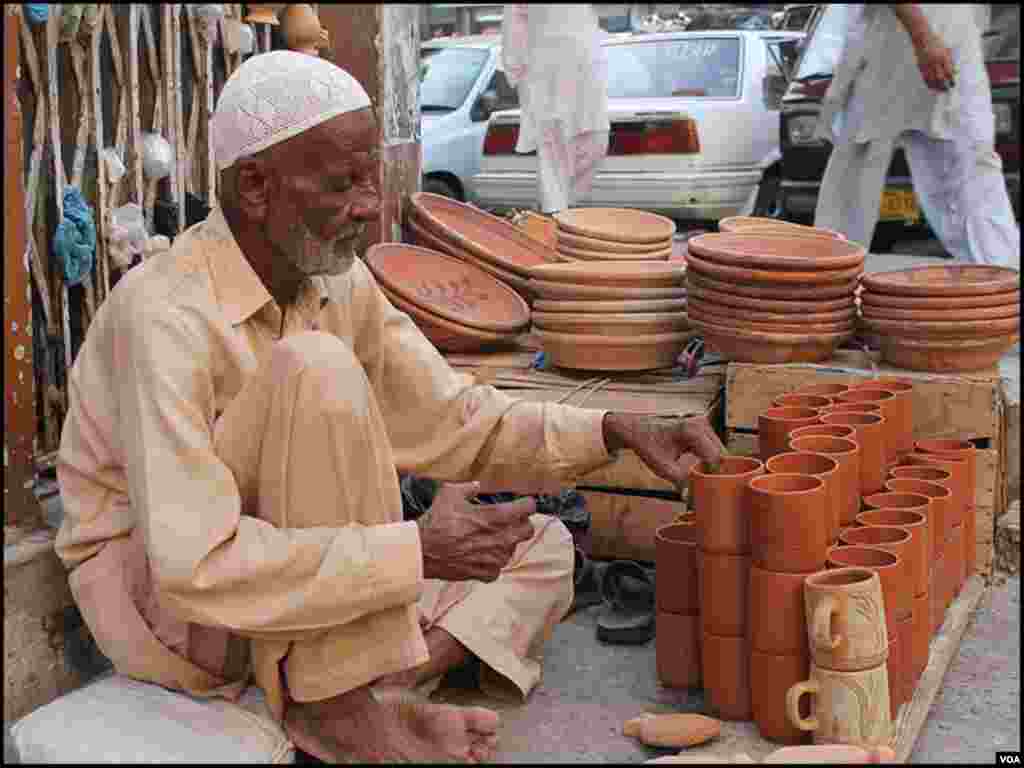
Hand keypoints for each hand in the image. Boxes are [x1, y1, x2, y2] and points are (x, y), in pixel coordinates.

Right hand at [417, 482, 534, 582]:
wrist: (422, 550)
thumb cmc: (436, 521)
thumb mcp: (450, 494)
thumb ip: (468, 488)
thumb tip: (476, 487)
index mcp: (496, 516)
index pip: (528, 508)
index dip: (526, 504)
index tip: (521, 504)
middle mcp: (500, 538)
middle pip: (528, 531)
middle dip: (522, 524)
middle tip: (511, 521)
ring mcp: (494, 558)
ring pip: (512, 550)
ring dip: (505, 543)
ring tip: (489, 538)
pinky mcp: (485, 573)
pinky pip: (498, 568)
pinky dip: (491, 562)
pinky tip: (481, 555)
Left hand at [603, 413, 725, 490]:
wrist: (637, 429)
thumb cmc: (647, 445)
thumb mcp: (662, 468)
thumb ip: (682, 480)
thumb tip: (696, 493)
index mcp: (693, 431)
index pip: (716, 457)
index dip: (713, 474)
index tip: (706, 486)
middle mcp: (701, 423)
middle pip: (720, 452)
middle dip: (714, 469)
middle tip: (704, 483)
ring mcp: (702, 422)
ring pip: (717, 449)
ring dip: (711, 463)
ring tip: (700, 475)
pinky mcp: (701, 425)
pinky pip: (711, 445)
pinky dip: (707, 457)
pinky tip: (698, 467)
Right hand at [912, 34, 954, 90]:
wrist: (922, 38)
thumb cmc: (935, 42)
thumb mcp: (945, 48)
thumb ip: (950, 60)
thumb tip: (954, 70)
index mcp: (942, 57)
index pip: (948, 71)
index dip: (950, 79)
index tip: (953, 84)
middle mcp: (935, 62)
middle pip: (940, 77)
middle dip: (944, 85)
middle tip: (947, 90)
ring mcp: (927, 65)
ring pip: (932, 79)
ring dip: (936, 86)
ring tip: (939, 91)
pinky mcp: (921, 66)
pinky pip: (924, 77)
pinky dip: (928, 83)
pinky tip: (930, 87)